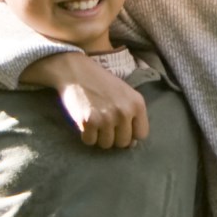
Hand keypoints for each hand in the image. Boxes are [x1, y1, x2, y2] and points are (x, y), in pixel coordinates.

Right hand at [31, 50, 148, 148]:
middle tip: (105, 125)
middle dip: (114, 137)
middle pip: (124, 142)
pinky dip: (86, 135)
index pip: (141, 134)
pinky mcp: (88, 121)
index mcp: (137, 104)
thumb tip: (132, 143)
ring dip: (100, 137)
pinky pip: (90, 141)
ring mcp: (106, 118)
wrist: (75, 71)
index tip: (121, 128)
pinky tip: (85, 123)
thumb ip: (132, 115)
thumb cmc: (101, 83)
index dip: (131, 134)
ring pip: (107, 144)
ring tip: (95, 123)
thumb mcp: (125, 94)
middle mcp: (124, 112)